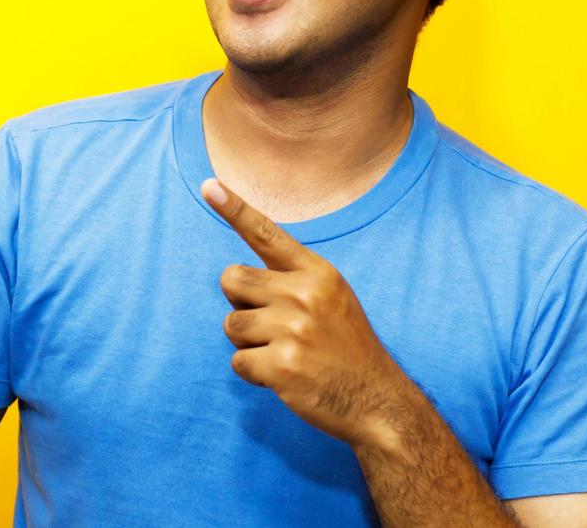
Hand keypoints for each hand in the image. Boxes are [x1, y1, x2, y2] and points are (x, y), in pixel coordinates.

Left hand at [202, 177, 410, 447]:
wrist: (377, 400)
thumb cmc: (345, 346)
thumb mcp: (332, 297)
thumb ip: (291, 279)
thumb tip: (235, 276)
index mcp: (317, 273)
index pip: (267, 235)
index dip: (235, 209)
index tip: (208, 186)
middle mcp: (304, 295)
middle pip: (231, 280)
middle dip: (240, 302)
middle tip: (272, 324)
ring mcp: (293, 330)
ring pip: (230, 323)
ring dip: (247, 341)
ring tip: (282, 351)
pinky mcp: (282, 366)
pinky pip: (237, 361)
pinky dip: (253, 372)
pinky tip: (283, 376)